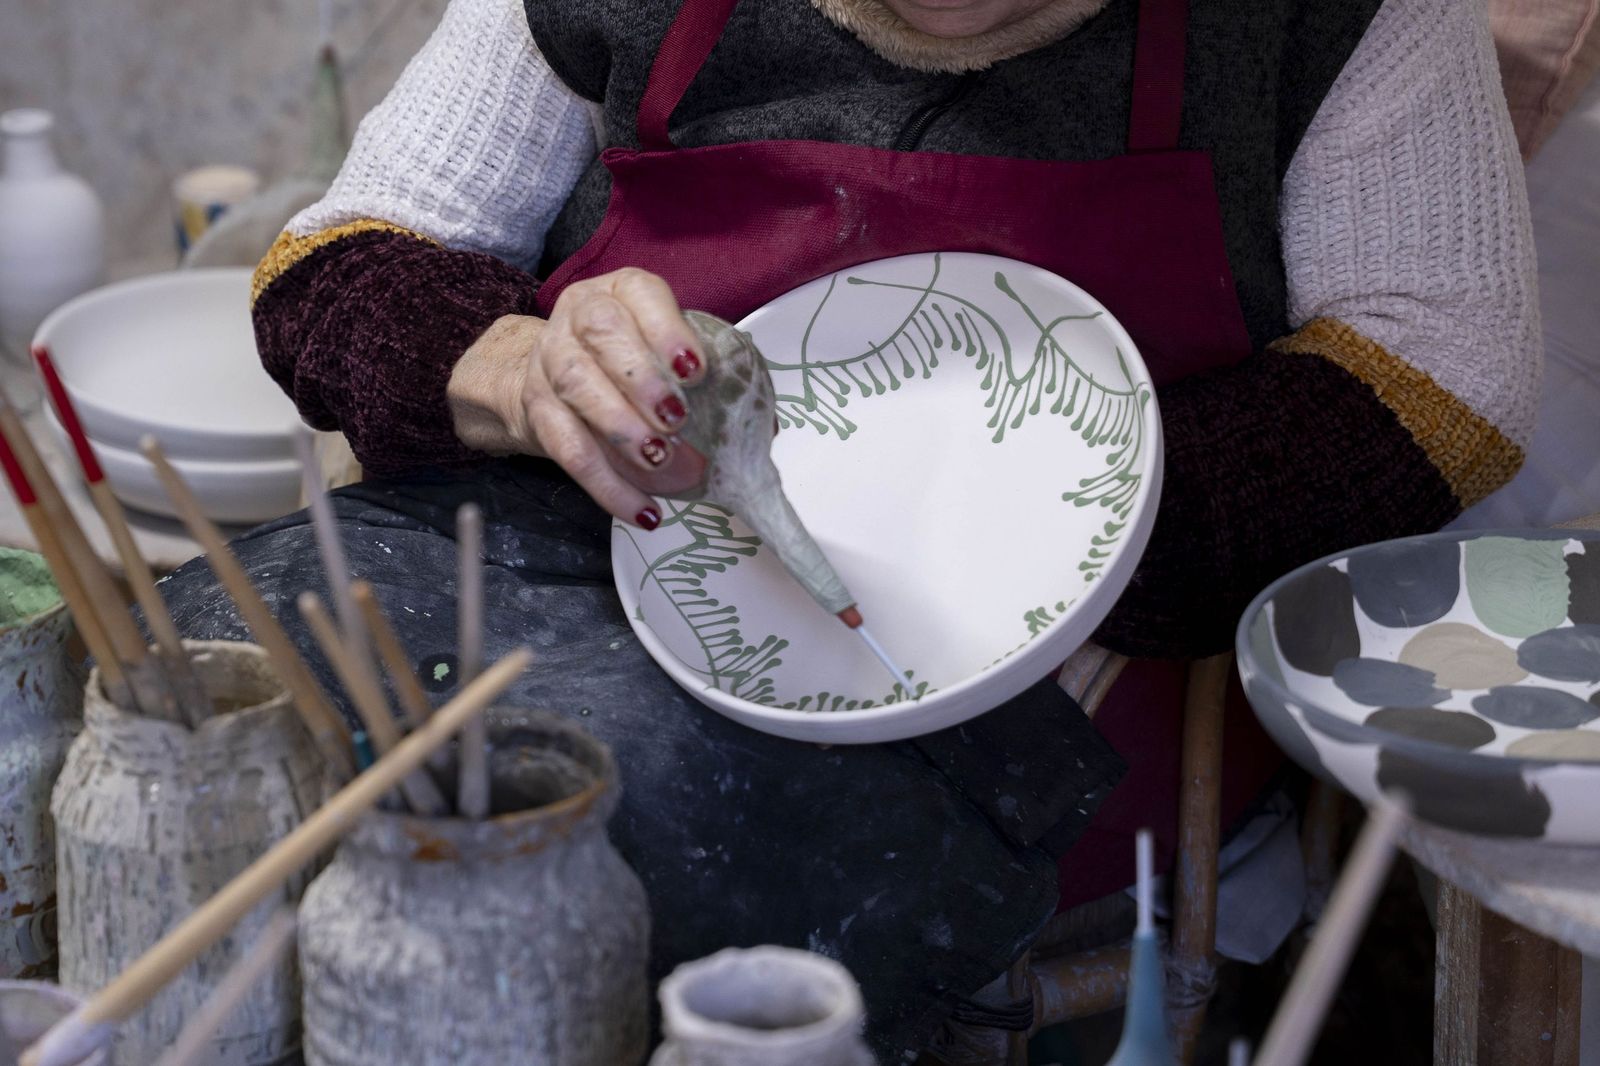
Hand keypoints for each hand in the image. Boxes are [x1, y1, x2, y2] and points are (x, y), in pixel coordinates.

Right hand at [449, 269, 707, 527]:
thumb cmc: (626, 363)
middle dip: (641, 378)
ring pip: (577, 387)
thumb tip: (758, 430)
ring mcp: (549, 361)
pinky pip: (569, 451)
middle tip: (676, 418)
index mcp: (620, 293)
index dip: (666, 330)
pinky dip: (608, 486)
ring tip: (658, 459)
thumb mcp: (662, 353)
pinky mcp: (537, 411)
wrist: (550, 378)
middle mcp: (577, 317)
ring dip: (622, 428)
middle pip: (600, 334)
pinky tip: (643, 510)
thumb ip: (705, 380)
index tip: (695, 370)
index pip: (639, 294)